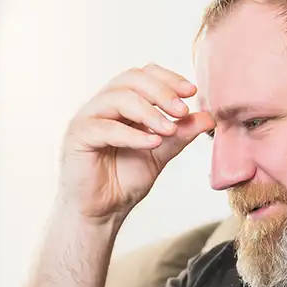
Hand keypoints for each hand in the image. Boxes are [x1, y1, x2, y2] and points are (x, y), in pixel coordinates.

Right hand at [59, 64, 214, 222]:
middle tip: (183, 111)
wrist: (103, 211)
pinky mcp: (78, 136)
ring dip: (149, 112)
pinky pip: (106, 128)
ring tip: (170, 130)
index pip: (143, 75)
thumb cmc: (124, 181)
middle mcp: (102, 105)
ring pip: (119, 98)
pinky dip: (133, 134)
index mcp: (120, 103)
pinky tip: (153, 143)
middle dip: (161, 92)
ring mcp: (87, 118)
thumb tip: (208, 117)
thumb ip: (180, 134)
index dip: (168, 79)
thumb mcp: (160, 154)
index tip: (191, 92)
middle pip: (131, 79)